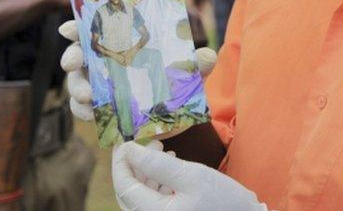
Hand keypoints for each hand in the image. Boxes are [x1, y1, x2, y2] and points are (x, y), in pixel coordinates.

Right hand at [60, 20, 216, 121]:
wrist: (179, 117)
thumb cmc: (180, 82)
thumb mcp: (191, 71)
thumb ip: (198, 63)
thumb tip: (206, 57)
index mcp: (122, 41)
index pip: (95, 28)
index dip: (78, 26)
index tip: (69, 28)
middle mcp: (105, 61)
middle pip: (78, 53)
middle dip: (72, 56)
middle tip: (74, 63)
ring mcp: (100, 85)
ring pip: (77, 82)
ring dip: (77, 87)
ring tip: (89, 96)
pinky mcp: (100, 109)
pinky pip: (82, 108)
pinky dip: (83, 110)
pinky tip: (92, 114)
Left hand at [112, 141, 266, 210]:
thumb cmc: (222, 201)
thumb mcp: (190, 175)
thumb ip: (156, 164)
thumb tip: (128, 150)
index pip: (123, 185)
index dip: (120, 161)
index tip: (125, 140)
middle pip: (129, 192)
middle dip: (134, 165)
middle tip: (144, 142)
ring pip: (140, 196)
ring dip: (146, 172)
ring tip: (160, 149)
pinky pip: (153, 202)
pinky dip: (156, 183)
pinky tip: (169, 167)